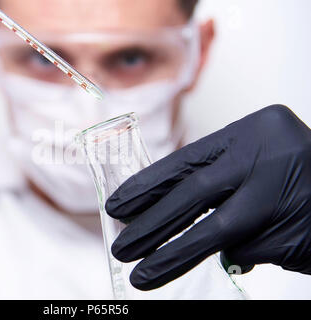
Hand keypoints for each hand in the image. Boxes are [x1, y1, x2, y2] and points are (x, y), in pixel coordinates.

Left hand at [105, 105, 310, 290]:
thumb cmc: (294, 173)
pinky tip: (242, 250)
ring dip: (174, 257)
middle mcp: (267, 160)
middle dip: (151, 225)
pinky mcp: (293, 236)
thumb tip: (161, 209)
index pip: (185, 160)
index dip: (147, 185)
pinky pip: (247, 251)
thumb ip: (217, 177)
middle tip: (122, 246)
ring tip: (141, 276)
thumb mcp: (256, 159)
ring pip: (214, 233)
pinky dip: (236, 254)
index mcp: (251, 132)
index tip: (117, 205)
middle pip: (192, 195)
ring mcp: (282, 199)